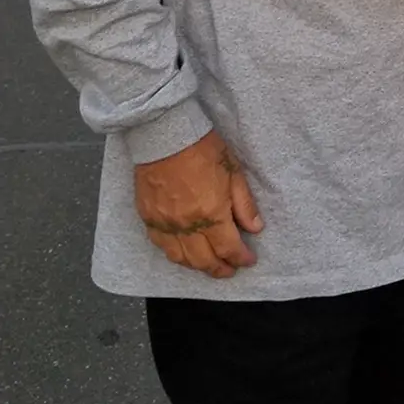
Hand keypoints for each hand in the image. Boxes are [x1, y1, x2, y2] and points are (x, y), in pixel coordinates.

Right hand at [134, 128, 263, 277]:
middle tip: (230, 269)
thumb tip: (255, 228)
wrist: (165, 135)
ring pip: (180, 258)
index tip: (249, 260)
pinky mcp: (148, 217)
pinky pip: (161, 245)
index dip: (241, 258)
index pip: (229, 248)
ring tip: (208, 265)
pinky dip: (174, 253)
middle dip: (220, 269)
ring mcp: (164, 224)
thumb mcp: (233, 172)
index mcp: (211, 214)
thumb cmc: (202, 148)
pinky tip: (183, 252)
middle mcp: (187, 225)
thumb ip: (244, 204)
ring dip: (197, 266)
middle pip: (204, 260)